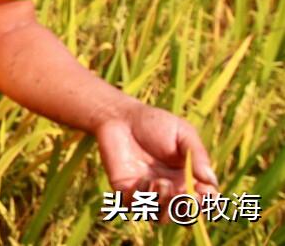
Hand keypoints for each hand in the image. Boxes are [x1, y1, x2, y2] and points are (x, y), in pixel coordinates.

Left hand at [95, 102, 218, 212]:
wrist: (120, 116)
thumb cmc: (155, 123)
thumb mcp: (183, 134)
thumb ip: (198, 156)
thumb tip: (211, 182)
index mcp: (188, 179)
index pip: (203, 202)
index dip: (207, 203)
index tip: (204, 192)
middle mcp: (169, 191)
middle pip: (183, 216)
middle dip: (186, 209)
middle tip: (184, 192)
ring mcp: (147, 192)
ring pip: (160, 216)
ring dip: (164, 205)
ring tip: (162, 182)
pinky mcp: (124, 190)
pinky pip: (134, 205)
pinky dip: (141, 197)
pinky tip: (143, 179)